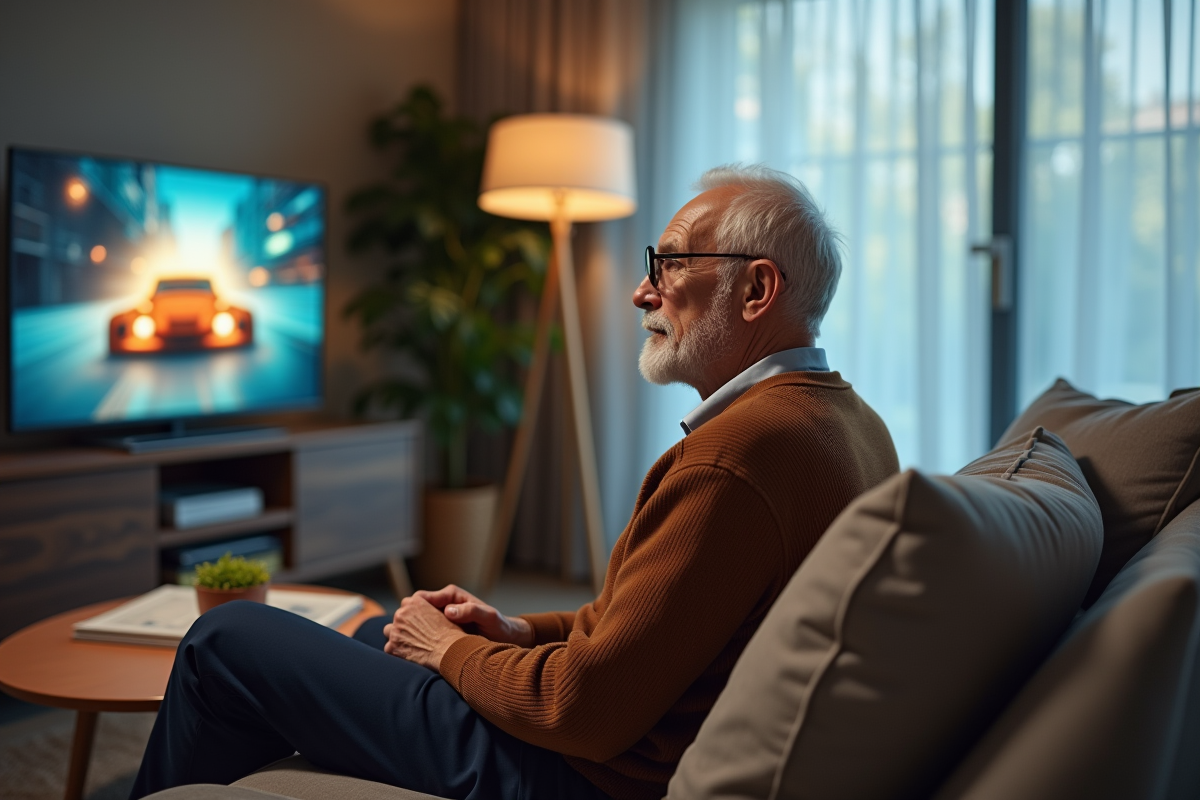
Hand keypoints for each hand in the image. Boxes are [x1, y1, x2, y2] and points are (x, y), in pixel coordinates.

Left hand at [383, 595, 467, 670]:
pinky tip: (410, 655)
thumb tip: (425, 613)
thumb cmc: (450, 633)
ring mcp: (395, 630)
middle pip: (398, 617)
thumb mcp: (442, 612)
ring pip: (390, 631)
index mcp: (414, 602)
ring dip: (397, 636)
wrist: (449, 651)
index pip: (406, 604)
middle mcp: (401, 614)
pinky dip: (398, 652)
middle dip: (405, 625)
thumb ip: (428, 609)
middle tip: (417, 635)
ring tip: (411, 644)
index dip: (413, 614)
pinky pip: (390, 648)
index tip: (419, 622)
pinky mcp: (392, 647)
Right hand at [413, 584, 534, 646]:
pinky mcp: (444, 631)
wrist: (505, 637)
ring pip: (419, 622)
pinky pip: (427, 633)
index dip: (412, 608)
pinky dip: (421, 640)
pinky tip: (418, 651)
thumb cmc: (498, 625)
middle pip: (416, 609)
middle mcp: (445, 605)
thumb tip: (449, 611)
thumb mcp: (488, 616)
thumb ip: (471, 611)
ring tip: (408, 644)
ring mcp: (443, 618)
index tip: (407, 620)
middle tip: (404, 634)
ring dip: (413, 632)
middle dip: (409, 620)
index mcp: (452, 596)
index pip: (422, 597)